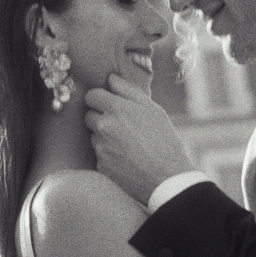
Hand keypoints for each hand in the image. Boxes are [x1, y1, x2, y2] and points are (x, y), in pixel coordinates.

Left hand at [84, 74, 194, 204]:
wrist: (167, 177)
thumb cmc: (164, 140)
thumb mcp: (153, 110)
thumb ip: (129, 91)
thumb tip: (110, 78)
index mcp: (117, 108)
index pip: (91, 95)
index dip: (100, 98)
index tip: (108, 104)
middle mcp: (104, 126)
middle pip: (89, 115)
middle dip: (100, 117)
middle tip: (120, 125)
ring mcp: (100, 147)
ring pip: (94, 135)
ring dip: (104, 137)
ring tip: (126, 144)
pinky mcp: (100, 165)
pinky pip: (99, 155)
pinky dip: (108, 155)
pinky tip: (125, 159)